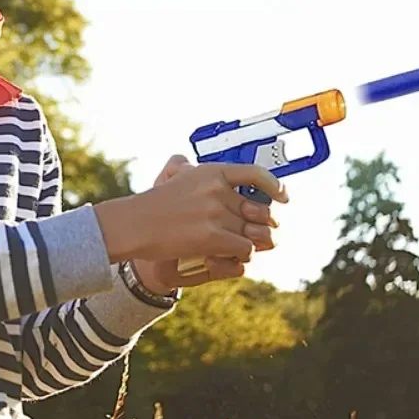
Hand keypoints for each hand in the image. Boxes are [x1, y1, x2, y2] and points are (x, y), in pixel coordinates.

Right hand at [94, 154, 286, 286]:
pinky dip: (241, 256)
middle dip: (261, 225)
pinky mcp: (212, 236)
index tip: (284, 197)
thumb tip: (192, 162)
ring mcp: (216, 213)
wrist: (135, 224)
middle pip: (258, 210)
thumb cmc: (155, 204)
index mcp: (212, 172)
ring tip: (240, 247)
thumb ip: (191, 169)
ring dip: (250, 244)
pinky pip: (244, 249)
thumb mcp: (176, 177)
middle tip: (257, 234)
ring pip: (252, 233)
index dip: (275, 186)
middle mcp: (218, 189)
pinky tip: (228, 256)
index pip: (256, 174)